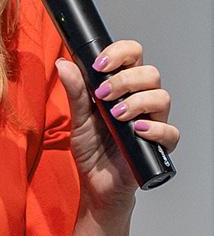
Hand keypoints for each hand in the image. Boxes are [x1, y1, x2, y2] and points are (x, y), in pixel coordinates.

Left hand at [55, 41, 179, 212]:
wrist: (96, 182)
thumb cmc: (91, 147)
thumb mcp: (78, 117)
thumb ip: (75, 90)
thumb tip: (64, 63)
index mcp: (121, 86)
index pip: (133, 55)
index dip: (120, 53)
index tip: (99, 65)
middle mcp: (140, 100)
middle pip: (150, 72)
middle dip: (125, 79)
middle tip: (103, 94)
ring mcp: (152, 121)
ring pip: (162, 97)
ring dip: (136, 102)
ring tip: (115, 115)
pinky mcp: (159, 145)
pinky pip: (170, 131)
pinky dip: (154, 128)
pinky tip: (135, 131)